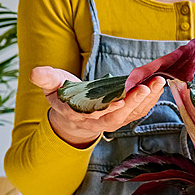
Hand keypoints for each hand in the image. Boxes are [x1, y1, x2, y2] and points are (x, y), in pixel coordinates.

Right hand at [30, 66, 165, 147]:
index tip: (120, 99)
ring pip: (133, 114)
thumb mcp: (51, 86)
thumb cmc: (63, 96)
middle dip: (134, 102)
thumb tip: (35, 73)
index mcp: (80, 115)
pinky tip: (159, 87)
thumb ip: (45, 79)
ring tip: (159, 82)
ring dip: (148, 99)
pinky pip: (140, 112)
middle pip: (119, 116)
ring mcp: (114, 121)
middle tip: (147, 86)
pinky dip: (151, 100)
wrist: (72, 115)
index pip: (95, 114)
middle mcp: (99, 122)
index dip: (108, 108)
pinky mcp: (125, 117)